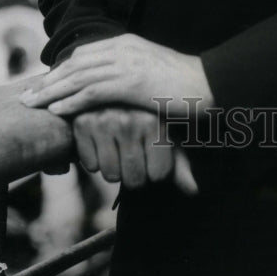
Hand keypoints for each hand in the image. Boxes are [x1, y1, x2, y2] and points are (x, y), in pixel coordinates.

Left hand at [20, 34, 214, 115]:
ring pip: (78, 76)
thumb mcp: (151, 74)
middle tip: (26, 97)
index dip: (59, 70)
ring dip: (50, 92)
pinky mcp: (132, 82)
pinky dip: (71, 101)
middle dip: (47, 81)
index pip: (83, 54)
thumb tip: (114, 92)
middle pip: (74, 63)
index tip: (41, 85)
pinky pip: (93, 91)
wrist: (210, 83)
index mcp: (126, 43)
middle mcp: (122, 48)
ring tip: (31, 105)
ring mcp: (127, 63)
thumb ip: (129, 76)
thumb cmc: (184, 85)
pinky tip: (56, 111)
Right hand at [72, 106, 197, 193]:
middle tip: (134, 154)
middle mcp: (129, 121)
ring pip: (110, 175)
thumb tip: (194, 191)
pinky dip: (95, 159)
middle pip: (134, 180)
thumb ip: (179, 164)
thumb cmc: (147, 113)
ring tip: (118, 147)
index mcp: (155, 122)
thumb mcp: (167, 132)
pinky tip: (101, 141)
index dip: (155, 171)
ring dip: (114, 168)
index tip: (153, 154)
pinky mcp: (82, 123)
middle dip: (135, 174)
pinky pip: (90, 165)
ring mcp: (103, 122)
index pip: (157, 175)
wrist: (115, 84)